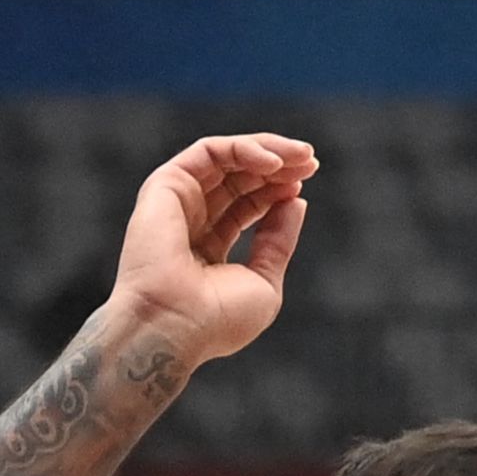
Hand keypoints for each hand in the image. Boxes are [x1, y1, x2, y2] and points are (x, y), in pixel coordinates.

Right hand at [105, 134, 316, 370]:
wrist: (172, 326)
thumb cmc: (214, 320)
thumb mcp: (264, 282)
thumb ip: (278, 241)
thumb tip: (296, 199)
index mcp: (209, 248)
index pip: (248, 204)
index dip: (277, 188)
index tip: (307, 178)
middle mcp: (190, 221)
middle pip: (238, 177)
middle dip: (278, 164)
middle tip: (311, 159)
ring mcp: (176, 202)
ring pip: (224, 157)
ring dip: (266, 150)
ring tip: (300, 156)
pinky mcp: (165, 186)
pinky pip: (208, 152)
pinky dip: (242, 149)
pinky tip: (272, 163)